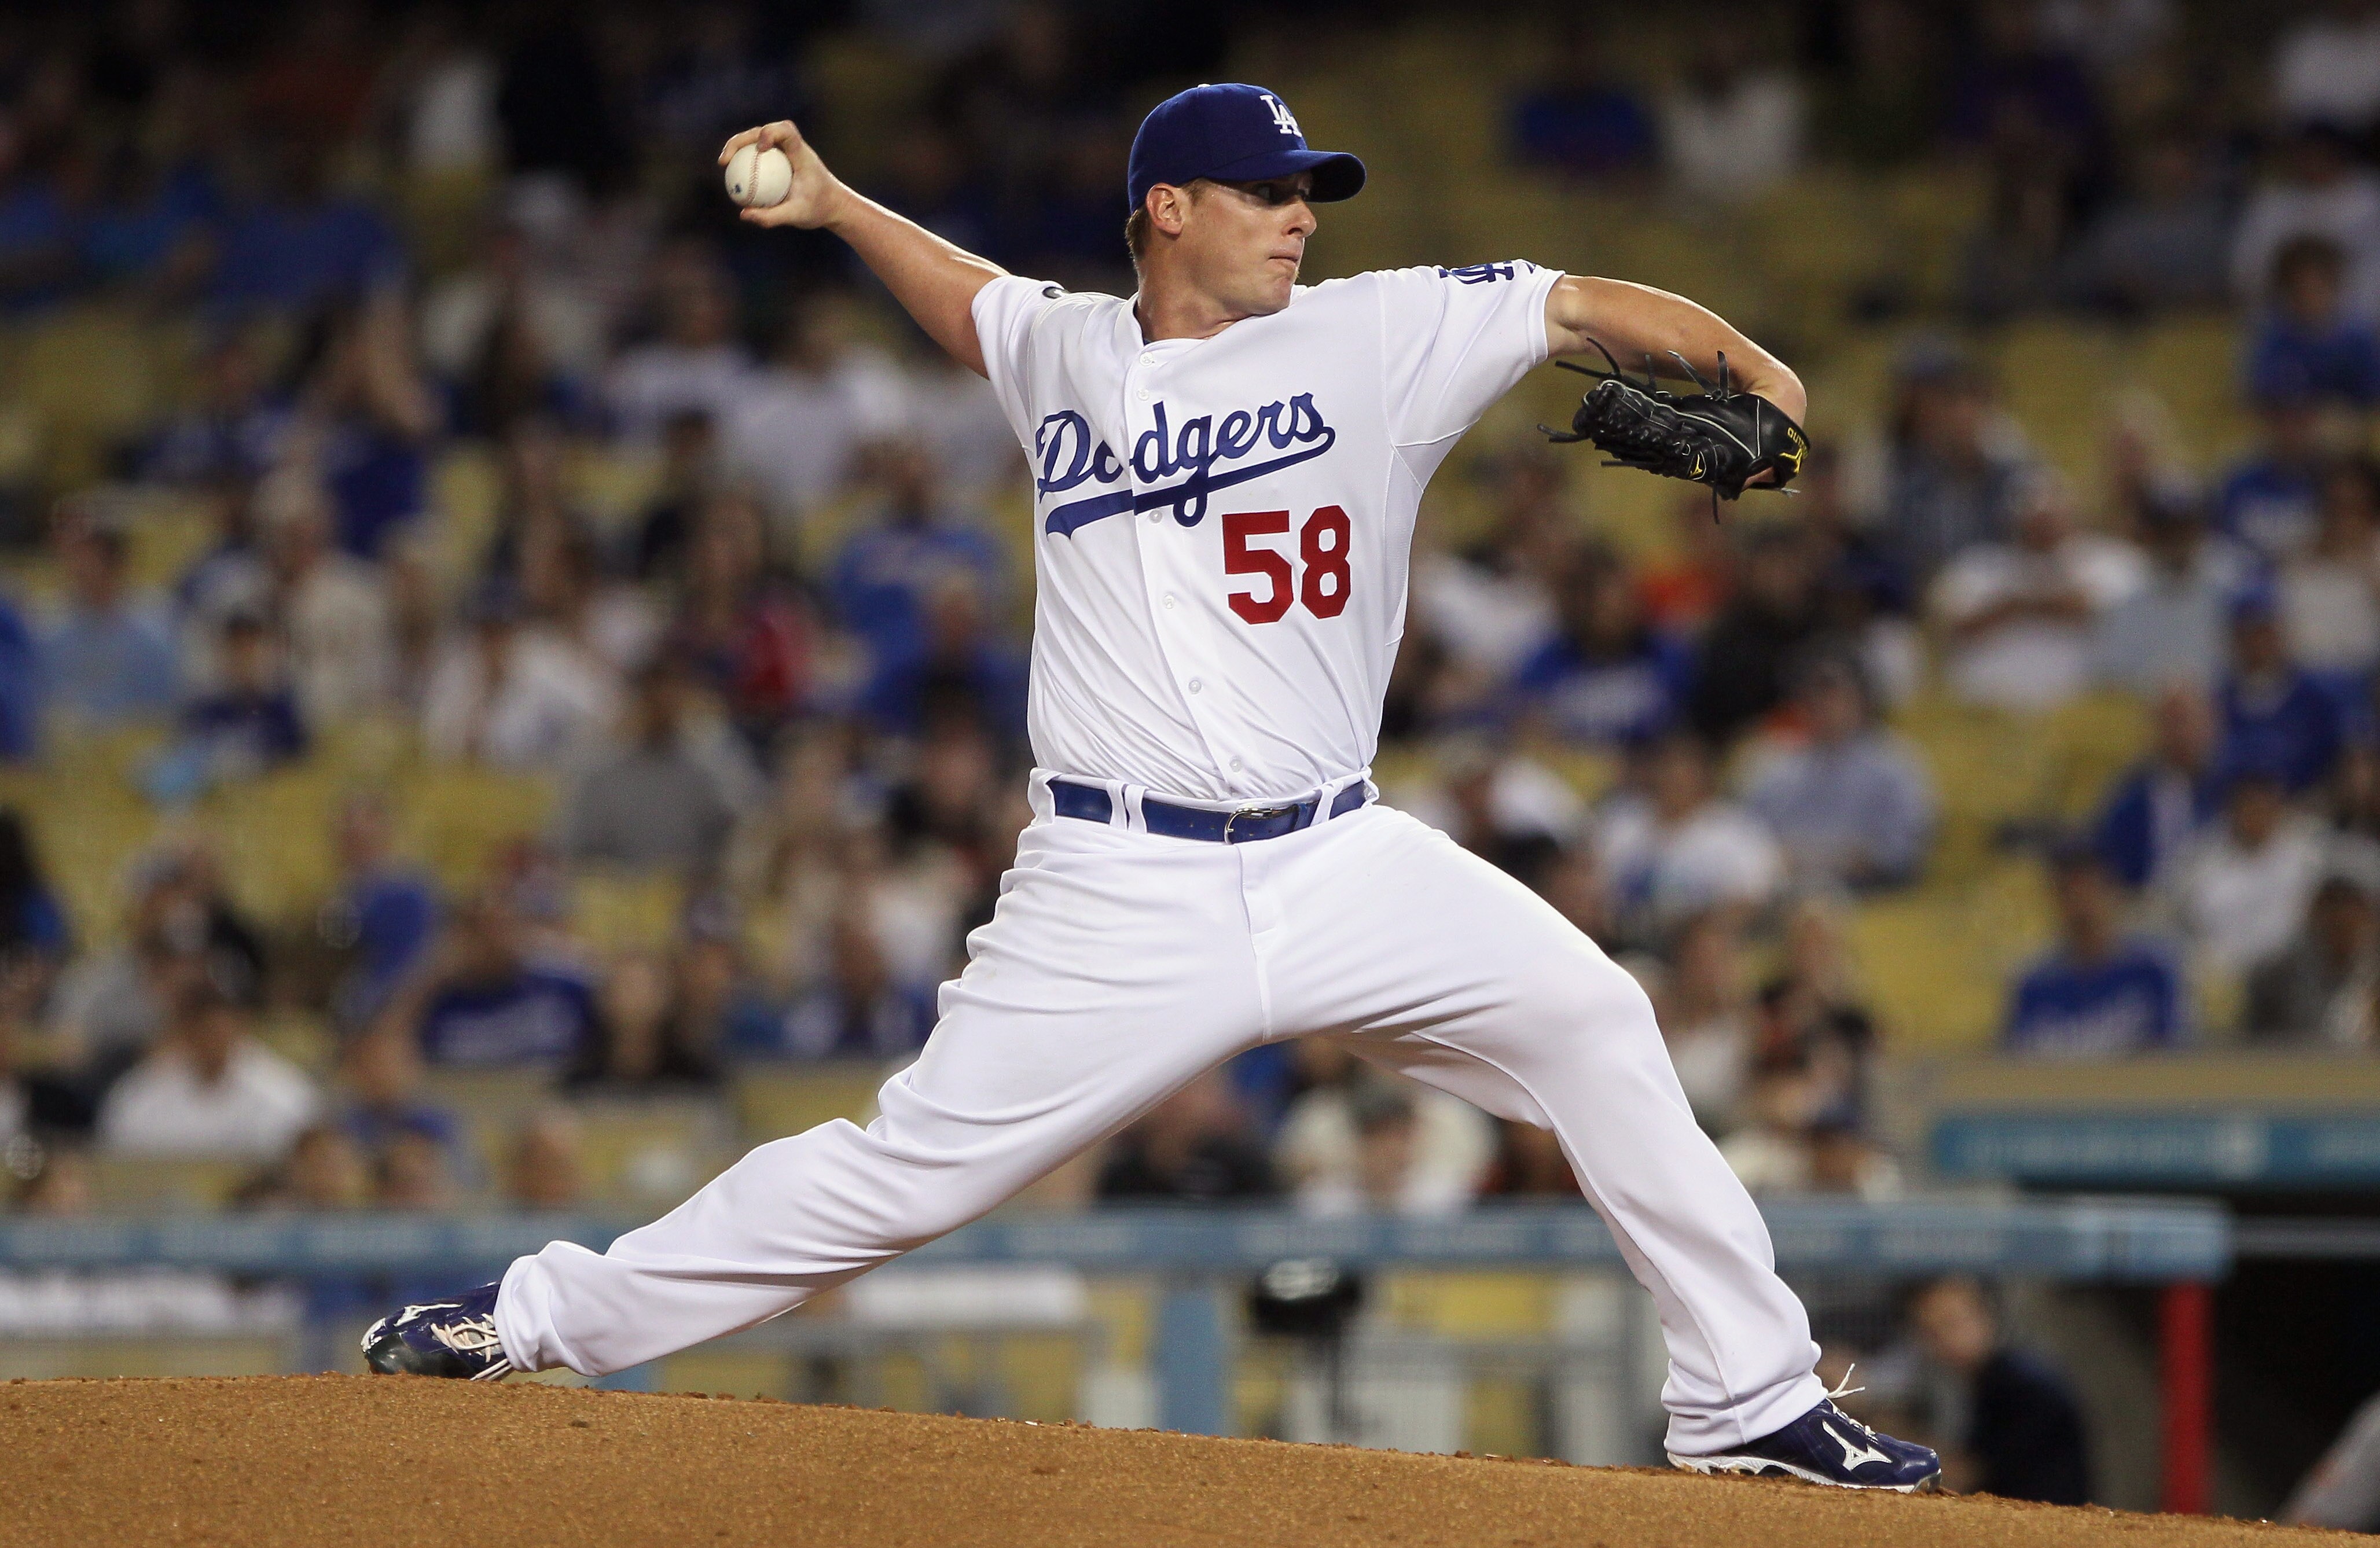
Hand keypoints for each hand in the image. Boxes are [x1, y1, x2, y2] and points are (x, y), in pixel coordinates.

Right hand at [718, 121, 845, 230]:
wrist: (833, 205)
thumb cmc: (818, 209)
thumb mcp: (797, 216)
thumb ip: (772, 216)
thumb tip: (744, 214)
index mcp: (802, 154)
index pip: (787, 132)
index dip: (770, 133)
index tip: (759, 150)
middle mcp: (793, 147)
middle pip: (764, 130)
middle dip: (742, 139)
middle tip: (725, 160)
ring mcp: (785, 151)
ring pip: (758, 138)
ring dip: (739, 145)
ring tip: (724, 163)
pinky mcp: (780, 157)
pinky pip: (758, 153)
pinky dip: (744, 159)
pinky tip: (732, 175)